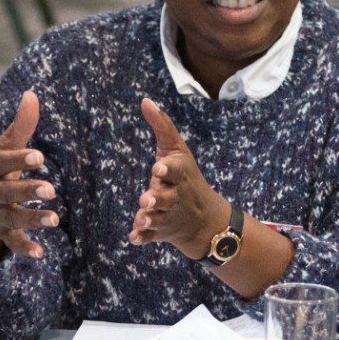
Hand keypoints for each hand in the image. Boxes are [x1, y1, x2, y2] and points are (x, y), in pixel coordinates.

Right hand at [0, 89, 54, 265]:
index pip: (4, 162)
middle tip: (52, 189)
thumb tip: (32, 94)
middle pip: (8, 191)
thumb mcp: (0, 149)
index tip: (39, 156)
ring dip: (33, 219)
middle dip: (28, 190)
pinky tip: (40, 254)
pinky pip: (12, 243)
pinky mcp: (1, 233)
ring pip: (14, 218)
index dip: (20, 159)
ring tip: (55, 220)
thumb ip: (20, 126)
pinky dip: (24, 248)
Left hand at [128, 99, 227, 257]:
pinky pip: (150, 237)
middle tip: (146, 198)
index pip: (175, 171)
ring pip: (157, 218)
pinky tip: (133, 238)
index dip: (167, 171)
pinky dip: (142, 238)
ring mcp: (167, 216)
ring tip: (140, 218)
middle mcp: (175, 197)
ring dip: (148, 219)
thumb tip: (145, 101)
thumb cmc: (186, 177)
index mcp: (179, 175)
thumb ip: (162, 127)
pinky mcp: (159, 231)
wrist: (205, 220)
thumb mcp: (178, 151)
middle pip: (166, 198)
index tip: (157, 169)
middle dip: (157, 199)